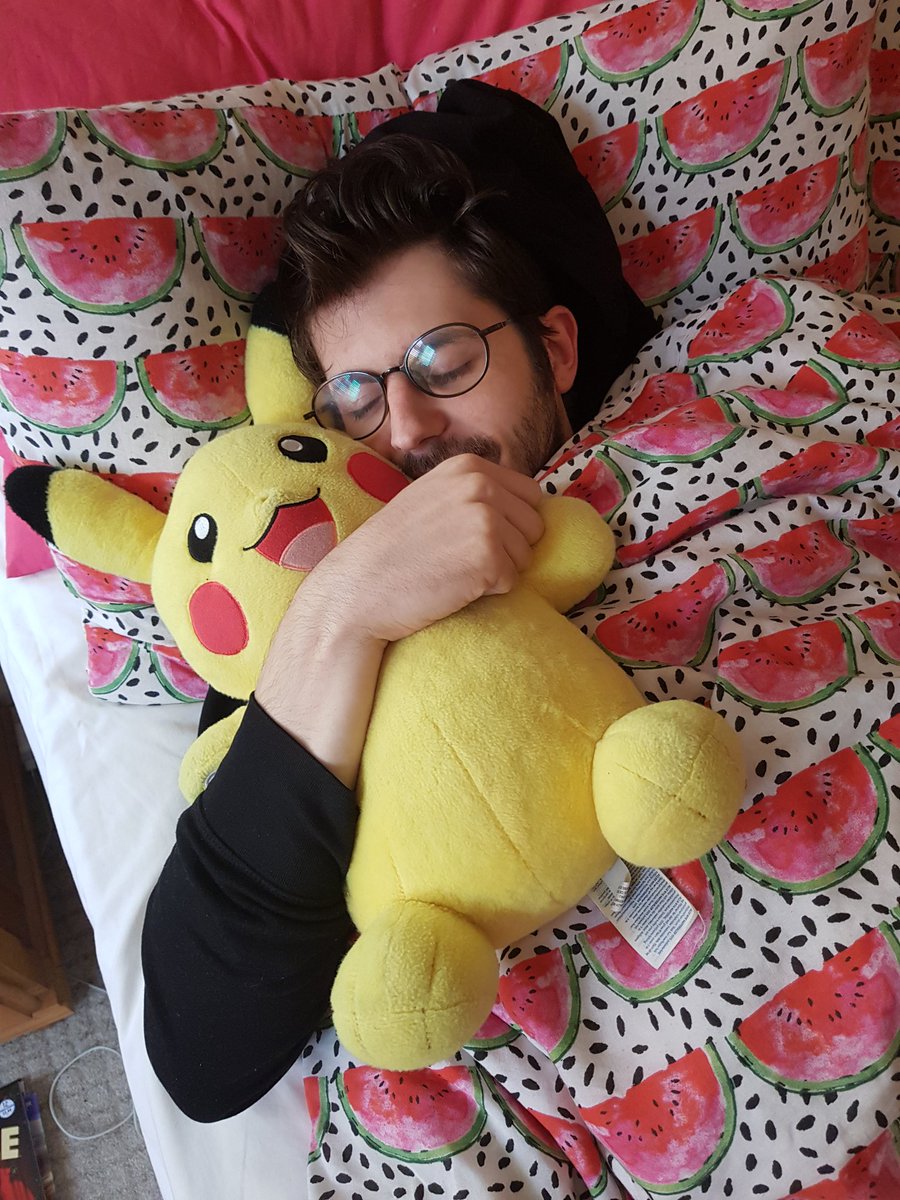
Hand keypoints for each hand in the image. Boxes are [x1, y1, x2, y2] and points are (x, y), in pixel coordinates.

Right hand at [255, 454, 542, 786]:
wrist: (357, 589)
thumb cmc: (392, 551)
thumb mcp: (432, 498)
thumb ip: (473, 494)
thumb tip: (529, 508)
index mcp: (468, 465)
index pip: (529, 495)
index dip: (509, 523)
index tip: (471, 538)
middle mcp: (481, 484)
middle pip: (533, 525)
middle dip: (507, 548)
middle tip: (458, 558)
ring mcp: (485, 518)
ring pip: (526, 555)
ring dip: (497, 571)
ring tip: (452, 571)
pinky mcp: (488, 556)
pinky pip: (513, 581)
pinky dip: (489, 592)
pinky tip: (453, 586)